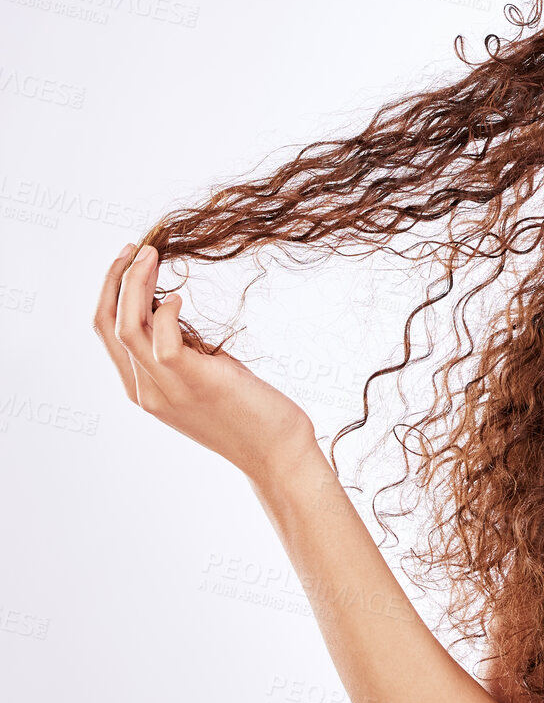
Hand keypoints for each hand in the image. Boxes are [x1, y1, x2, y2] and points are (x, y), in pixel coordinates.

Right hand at [92, 242, 319, 483]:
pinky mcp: (195, 384)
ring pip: (128, 328)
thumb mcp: (202, 373)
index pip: (107, 332)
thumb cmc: (248, 411)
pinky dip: (167, 313)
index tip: (129, 260)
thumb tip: (168, 306)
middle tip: (134, 248)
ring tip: (151, 256)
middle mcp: (146, 390)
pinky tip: (180, 299)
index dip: (111, 291)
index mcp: (142, 387)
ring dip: (136, 285)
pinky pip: (164, 343)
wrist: (276, 454)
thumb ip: (179, 347)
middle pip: (108, 325)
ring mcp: (167, 390)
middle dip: (116, 280)